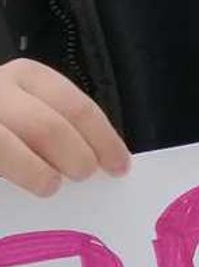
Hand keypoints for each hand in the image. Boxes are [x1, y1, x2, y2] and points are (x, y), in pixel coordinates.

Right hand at [0, 60, 129, 196]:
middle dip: (75, 157)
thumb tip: (101, 161)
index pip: (77, 107)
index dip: (104, 140)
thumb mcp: (30, 107)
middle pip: (48, 127)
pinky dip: (15, 173)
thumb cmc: (6, 116)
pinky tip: (18, 190)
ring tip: (50, 186)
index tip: (120, 167)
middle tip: (83, 176)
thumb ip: (57, 125)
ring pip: (8, 148)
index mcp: (28, 76)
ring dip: (37, 173)